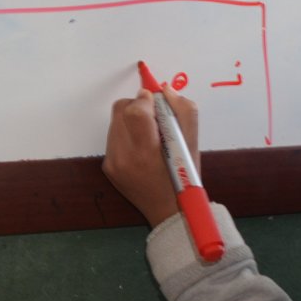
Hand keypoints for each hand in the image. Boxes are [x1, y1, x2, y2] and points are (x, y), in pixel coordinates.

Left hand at [101, 87, 200, 228]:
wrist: (168, 210)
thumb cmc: (184, 177)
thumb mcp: (193, 144)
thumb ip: (183, 111)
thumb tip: (165, 90)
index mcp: (146, 152)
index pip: (134, 112)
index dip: (145, 100)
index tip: (155, 103)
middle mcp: (124, 157)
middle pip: (120, 110)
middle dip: (137, 106)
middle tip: (154, 119)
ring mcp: (113, 162)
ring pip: (115, 121)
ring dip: (131, 120)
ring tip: (148, 136)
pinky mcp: (107, 166)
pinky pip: (113, 136)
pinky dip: (126, 135)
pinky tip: (140, 148)